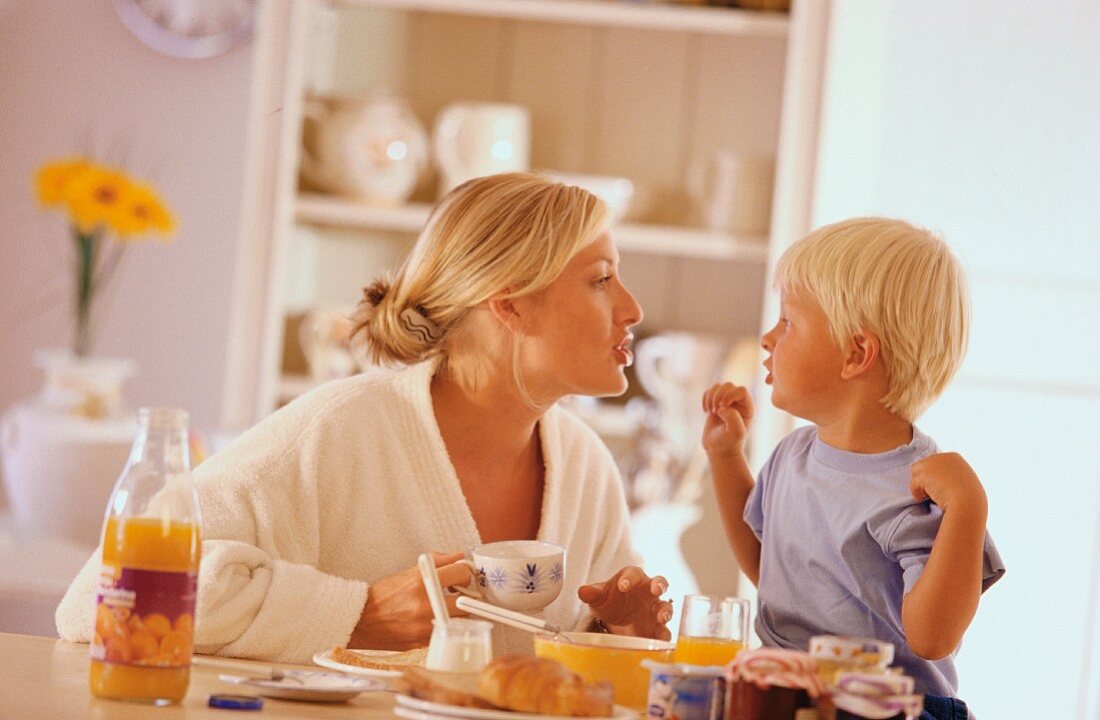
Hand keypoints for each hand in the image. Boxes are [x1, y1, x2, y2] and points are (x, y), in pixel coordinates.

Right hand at [349, 552, 471, 649]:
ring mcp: (426, 626)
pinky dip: (446, 626)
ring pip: (461, 620)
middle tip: (457, 594)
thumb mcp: (408, 572)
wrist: (361, 621)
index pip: (461, 572)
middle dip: (465, 596)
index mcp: (422, 583)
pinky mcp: (424, 642)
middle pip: (467, 600)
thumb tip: (458, 556)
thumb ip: (436, 561)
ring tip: (446, 608)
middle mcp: (426, 605)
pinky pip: (446, 632)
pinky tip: (434, 620)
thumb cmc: (383, 596)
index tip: (461, 576)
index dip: (464, 572)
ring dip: (458, 613)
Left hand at [577, 566, 672, 639]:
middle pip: (660, 583)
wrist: (616, 622)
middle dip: (659, 585)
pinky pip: (664, 630)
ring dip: (665, 611)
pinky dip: (664, 636)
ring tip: (661, 618)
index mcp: (633, 578)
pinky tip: (661, 642)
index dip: (629, 578)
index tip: (622, 586)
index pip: (633, 573)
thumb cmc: (610, 601)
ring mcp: (655, 609)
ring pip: (665, 606)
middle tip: (656, 589)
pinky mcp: (657, 627)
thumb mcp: (599, 597)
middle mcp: (648, 591)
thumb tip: (583, 591)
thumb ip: (592, 593)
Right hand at [702, 382, 753, 456]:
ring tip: (711, 412)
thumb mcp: (735, 433)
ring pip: (718, 386)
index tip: (722, 409)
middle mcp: (739, 403)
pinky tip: (706, 411)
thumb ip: (733, 419)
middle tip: (715, 412)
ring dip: (711, 397)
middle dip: (718, 397)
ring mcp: (727, 402)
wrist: (719, 449)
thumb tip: (724, 407)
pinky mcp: (716, 403)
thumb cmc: (729, 442)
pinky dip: (705, 398)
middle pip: (728, 386)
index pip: (741, 390)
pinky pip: (709, 391)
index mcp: (748, 407)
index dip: (730, 396)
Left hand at [910, 452, 987, 516]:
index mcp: (954, 457)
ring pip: (916, 471)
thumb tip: (938, 481)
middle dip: (924, 477)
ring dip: (918, 483)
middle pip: (924, 464)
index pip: (936, 462)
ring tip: (924, 495)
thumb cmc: (969, 498)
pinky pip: (913, 482)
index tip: (936, 486)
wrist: (969, 503)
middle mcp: (942, 457)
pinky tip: (921, 498)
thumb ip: (952, 477)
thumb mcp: (964, 482)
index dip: (933, 474)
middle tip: (928, 491)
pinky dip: (915, 492)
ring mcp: (932, 464)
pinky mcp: (925, 475)